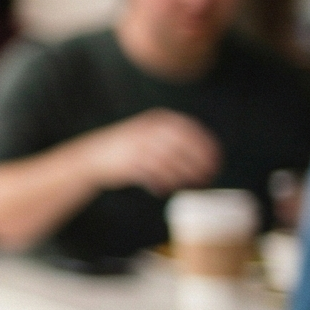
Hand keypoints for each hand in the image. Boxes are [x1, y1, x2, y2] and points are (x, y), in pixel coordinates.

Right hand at [74, 110, 219, 194]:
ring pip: (171, 162)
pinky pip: (155, 175)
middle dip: (199, 162)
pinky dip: (163, 183)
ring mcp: (139, 145)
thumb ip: (174, 139)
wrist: (92, 156)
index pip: (190, 130)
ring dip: (183, 176)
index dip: (206, 145)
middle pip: (183, 146)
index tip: (217, 159)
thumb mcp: (151, 133)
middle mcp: (149, 130)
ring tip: (189, 185)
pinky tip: (163, 189)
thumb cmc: (128, 149)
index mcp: (157, 120)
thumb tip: (206, 155)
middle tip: (209, 176)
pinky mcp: (130, 162)